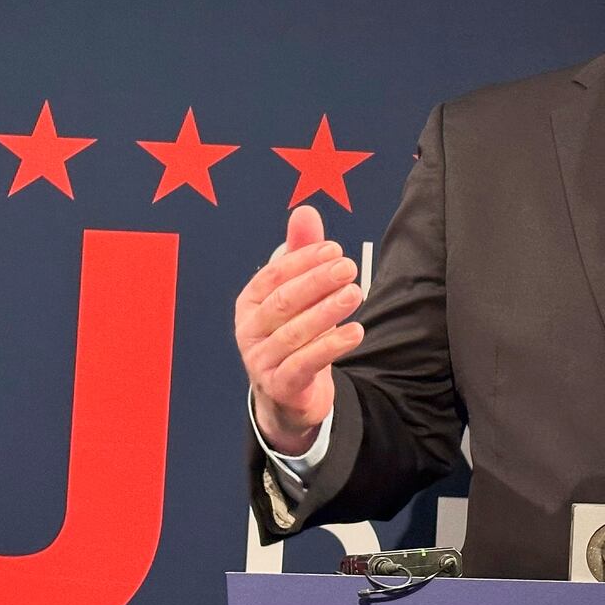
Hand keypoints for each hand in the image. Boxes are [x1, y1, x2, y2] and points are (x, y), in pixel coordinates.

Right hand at [234, 206, 364, 453]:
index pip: (273, 275)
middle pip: (283, 302)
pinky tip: (355, 332)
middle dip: (316, 282)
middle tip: (348, 267)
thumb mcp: (297, 294)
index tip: (335, 249)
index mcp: (250, 303)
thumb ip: (301, 254)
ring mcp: (261, 361)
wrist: (288, 393)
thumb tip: (305, 210)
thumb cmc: (292, 335)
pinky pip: (305, 364)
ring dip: (327, 312)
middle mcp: (249, 331)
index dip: (304, 260)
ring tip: (354, 294)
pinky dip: (331, 346)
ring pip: (294, 333)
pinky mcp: (281, 385)